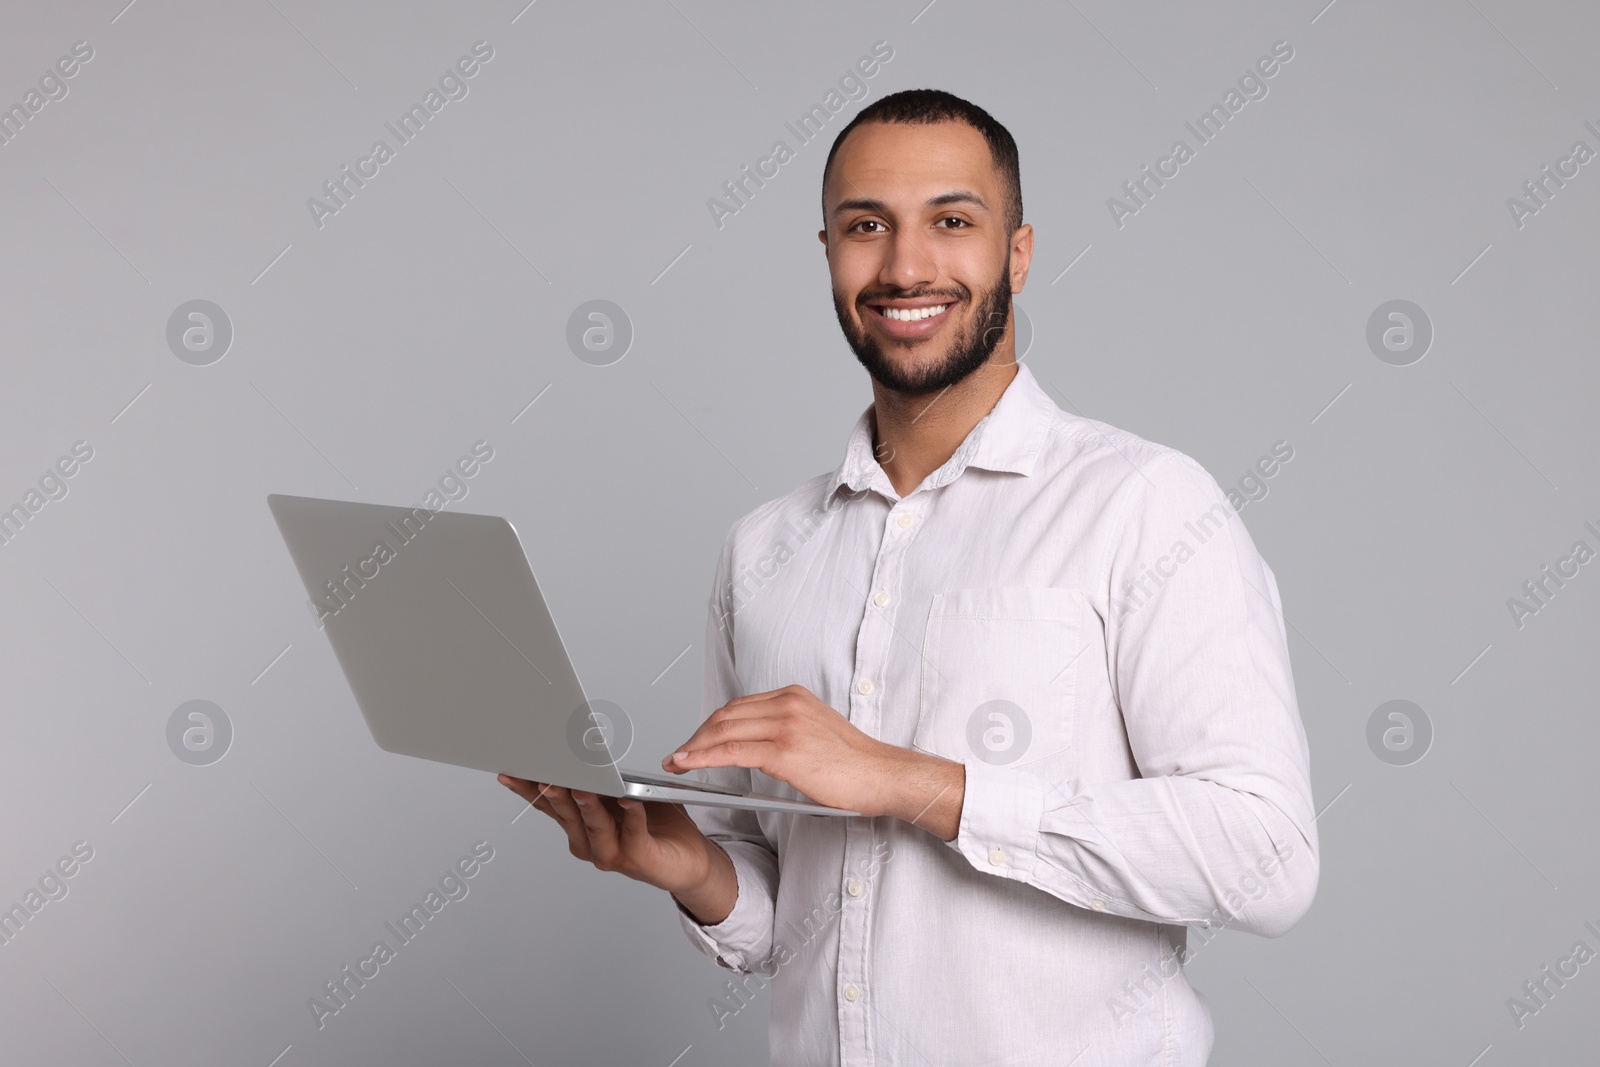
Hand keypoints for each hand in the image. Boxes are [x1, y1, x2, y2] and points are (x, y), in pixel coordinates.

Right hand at [497, 775, 718, 897]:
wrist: (688, 859)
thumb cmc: (655, 825)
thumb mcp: (623, 795)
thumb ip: (604, 781)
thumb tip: (585, 753)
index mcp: (580, 827)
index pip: (549, 807)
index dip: (528, 790)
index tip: (511, 771)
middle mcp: (590, 844)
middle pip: (566, 815)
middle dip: (554, 793)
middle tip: (543, 774)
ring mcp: (612, 854)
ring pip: (594, 826)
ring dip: (587, 806)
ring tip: (581, 786)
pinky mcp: (638, 858)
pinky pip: (633, 832)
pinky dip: (630, 815)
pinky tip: (629, 800)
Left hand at [660, 684, 911, 816]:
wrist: (882, 775)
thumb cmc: (855, 764)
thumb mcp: (816, 731)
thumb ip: (785, 728)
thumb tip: (753, 744)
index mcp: (794, 696)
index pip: (738, 706)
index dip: (710, 724)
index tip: (694, 741)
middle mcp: (788, 704)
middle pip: (725, 715)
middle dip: (696, 736)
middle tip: (677, 755)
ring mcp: (786, 725)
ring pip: (723, 731)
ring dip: (693, 748)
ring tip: (676, 762)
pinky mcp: (785, 751)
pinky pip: (732, 751)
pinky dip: (704, 757)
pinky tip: (688, 764)